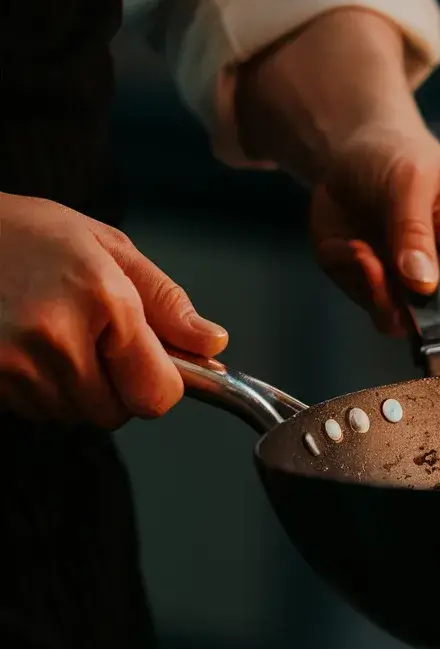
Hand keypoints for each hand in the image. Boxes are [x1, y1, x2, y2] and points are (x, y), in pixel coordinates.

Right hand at [0, 194, 227, 427]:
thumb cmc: (25, 233)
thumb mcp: (107, 247)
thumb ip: (165, 302)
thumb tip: (211, 343)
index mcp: (103, 299)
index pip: (158, 393)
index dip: (160, 382)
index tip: (151, 363)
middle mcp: (60, 338)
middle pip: (116, 412)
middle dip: (114, 384)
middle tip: (88, 334)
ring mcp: (17, 365)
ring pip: (74, 414)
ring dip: (72, 387)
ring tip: (48, 331)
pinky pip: (34, 411)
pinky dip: (36, 388)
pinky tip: (23, 344)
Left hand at [309, 128, 439, 333]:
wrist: (355, 147)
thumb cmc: (399, 154)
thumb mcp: (410, 179)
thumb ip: (414, 230)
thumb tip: (422, 282)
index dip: (437, 316)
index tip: (402, 296)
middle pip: (426, 323)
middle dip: (390, 299)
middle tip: (366, 258)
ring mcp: (406, 281)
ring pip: (389, 316)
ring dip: (365, 284)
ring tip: (356, 247)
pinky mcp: (372, 281)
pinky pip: (358, 296)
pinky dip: (347, 273)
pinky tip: (348, 244)